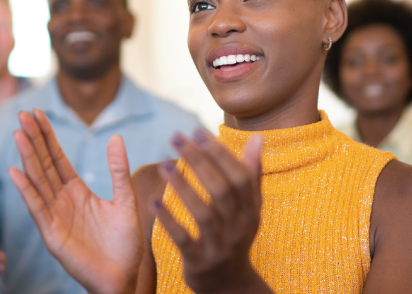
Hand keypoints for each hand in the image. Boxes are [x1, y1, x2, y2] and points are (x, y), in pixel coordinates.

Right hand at [8, 109, 141, 293]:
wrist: (124, 277)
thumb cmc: (125, 244)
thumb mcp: (125, 200)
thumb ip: (118, 170)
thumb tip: (116, 137)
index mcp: (77, 191)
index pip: (57, 158)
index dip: (47, 136)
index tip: (37, 113)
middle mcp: (61, 201)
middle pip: (44, 164)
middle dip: (34, 139)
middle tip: (22, 113)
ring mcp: (54, 216)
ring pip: (38, 181)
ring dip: (27, 157)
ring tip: (18, 134)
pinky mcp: (52, 234)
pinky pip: (37, 208)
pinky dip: (26, 190)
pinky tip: (17, 171)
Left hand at [151, 131, 268, 293]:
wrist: (228, 284)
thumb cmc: (235, 235)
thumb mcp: (248, 208)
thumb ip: (251, 174)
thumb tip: (257, 138)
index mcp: (251, 210)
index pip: (239, 176)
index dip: (220, 153)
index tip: (197, 131)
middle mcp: (240, 228)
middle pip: (221, 190)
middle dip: (198, 161)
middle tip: (176, 139)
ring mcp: (221, 247)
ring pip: (203, 213)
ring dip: (183, 187)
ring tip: (163, 164)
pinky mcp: (200, 262)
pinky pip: (184, 239)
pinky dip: (169, 220)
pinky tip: (153, 201)